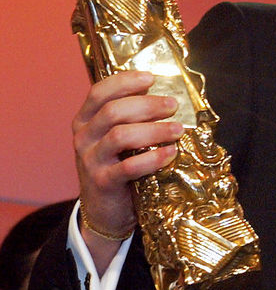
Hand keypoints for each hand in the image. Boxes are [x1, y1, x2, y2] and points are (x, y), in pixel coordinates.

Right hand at [73, 71, 181, 263]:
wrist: (106, 211)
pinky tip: (171, 153)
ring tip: (178, 129)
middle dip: (147, 105)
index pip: (100, 92)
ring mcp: (90, 160)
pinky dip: (153, 158)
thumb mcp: (119, 141)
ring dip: (154, 130)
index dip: (125, 81)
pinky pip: (128, 167)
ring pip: (120, 136)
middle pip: (113, 111)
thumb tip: (167, 98)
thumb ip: (133, 119)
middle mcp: (83, 137)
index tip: (152, 78)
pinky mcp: (102, 182)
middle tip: (173, 105)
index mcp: (85, 120)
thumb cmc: (119, 168)